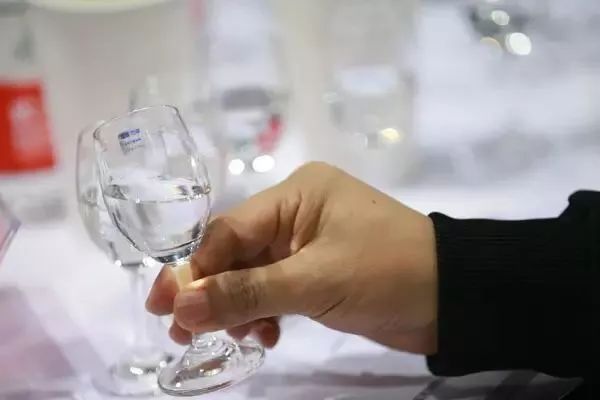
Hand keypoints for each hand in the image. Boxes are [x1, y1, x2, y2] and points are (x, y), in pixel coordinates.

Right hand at [146, 162, 437, 354]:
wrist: (454, 299)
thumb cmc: (386, 273)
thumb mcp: (314, 282)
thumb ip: (247, 293)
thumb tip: (181, 306)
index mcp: (298, 195)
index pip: (231, 230)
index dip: (196, 268)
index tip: (164, 304)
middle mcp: (299, 213)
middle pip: (237, 252)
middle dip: (212, 291)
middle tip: (181, 331)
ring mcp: (309, 245)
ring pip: (254, 274)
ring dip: (238, 307)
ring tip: (232, 338)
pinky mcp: (319, 273)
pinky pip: (276, 290)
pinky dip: (264, 312)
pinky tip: (264, 335)